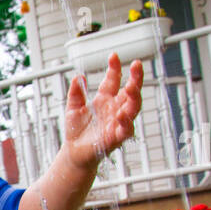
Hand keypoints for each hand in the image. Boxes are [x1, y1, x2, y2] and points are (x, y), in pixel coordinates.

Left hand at [63, 53, 143, 171]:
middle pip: (130, 91)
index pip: (113, 80)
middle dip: (136, 78)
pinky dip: (125, 122)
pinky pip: (126, 130)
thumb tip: (77, 77)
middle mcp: (114, 109)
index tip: (114, 56)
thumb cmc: (76, 132)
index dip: (115, 68)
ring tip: (131, 87)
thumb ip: (75, 93)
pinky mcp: (116, 138)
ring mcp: (118, 123)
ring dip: (134, 97)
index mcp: (105, 100)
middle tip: (137, 65)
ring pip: (133, 108)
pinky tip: (121, 115)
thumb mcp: (73, 108)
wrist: (73, 153)